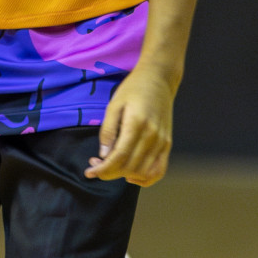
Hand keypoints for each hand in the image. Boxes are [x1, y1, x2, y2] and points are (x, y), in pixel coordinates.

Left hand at [85, 66, 174, 186]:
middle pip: (130, 166)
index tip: (90, 172)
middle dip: (109, 172)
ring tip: (110, 166)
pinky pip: (159, 170)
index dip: (104, 168)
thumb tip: (103, 155)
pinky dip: (145, 178)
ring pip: (143, 171)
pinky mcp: (167, 144)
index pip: (120, 156)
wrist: (159, 79)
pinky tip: (130, 175)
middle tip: (95, 165)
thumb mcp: (114, 104)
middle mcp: (152, 136)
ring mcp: (162, 142)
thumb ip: (108, 130)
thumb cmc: (133, 89)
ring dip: (124, 175)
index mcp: (137, 124)